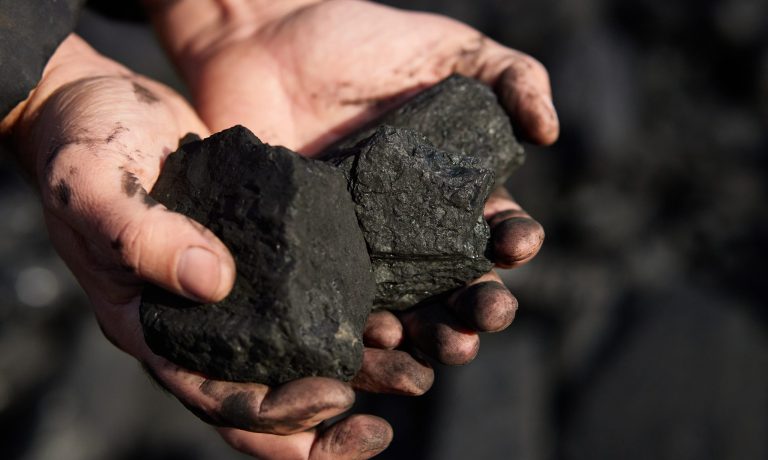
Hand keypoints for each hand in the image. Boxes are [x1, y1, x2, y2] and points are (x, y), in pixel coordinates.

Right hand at [6, 35, 401, 458]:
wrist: (105, 106)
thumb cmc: (82, 150)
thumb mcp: (96, 191)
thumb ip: (144, 239)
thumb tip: (213, 282)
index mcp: (158, 329)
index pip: (219, 399)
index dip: (276, 414)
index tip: (333, 398)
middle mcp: (203, 323)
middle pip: (268, 395)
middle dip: (324, 419)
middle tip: (380, 424)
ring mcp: (237, 289)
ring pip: (299, 352)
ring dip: (353, 371)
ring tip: (410, 371)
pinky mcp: (265, 251)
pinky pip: (310, 294)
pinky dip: (349, 310)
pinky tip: (392, 310)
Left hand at [148, 0, 552, 368]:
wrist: (264, 41)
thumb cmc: (359, 41)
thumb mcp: (447, 47)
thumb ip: (510, 74)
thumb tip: (551, 131)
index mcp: (451, 191)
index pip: (495, 229)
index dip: (513, 241)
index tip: (516, 243)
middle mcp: (410, 231)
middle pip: (456, 285)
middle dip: (478, 308)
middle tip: (484, 318)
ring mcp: (360, 249)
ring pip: (406, 310)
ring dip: (431, 335)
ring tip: (443, 346)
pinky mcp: (311, 257)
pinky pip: (340, 305)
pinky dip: (361, 330)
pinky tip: (376, 336)